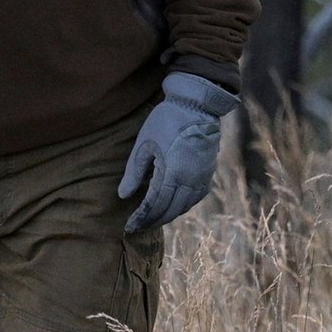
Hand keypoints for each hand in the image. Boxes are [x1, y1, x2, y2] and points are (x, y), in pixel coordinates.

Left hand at [118, 72, 238, 231]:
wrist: (197, 105)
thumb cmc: (166, 120)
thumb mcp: (144, 144)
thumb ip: (134, 172)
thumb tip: (123, 195)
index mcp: (172, 173)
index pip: (154, 204)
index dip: (141, 217)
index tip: (129, 226)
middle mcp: (190, 179)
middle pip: (170, 210)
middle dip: (153, 220)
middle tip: (139, 226)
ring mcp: (202, 177)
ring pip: (185, 206)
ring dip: (168, 215)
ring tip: (153, 219)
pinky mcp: (208, 172)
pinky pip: (196, 197)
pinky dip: (183, 205)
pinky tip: (173, 205)